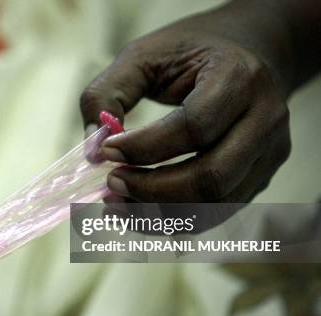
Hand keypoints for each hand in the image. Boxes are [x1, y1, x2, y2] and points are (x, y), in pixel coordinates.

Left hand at [80, 7, 291, 201]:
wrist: (245, 53)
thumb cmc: (188, 53)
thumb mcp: (141, 56)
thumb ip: (107, 94)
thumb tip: (91, 152)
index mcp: (239, 77)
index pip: (194, 126)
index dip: (145, 147)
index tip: (106, 153)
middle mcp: (265, 117)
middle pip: (212, 176)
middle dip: (152, 189)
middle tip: (110, 184)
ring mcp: (270, 152)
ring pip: (217, 203)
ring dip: (160, 212)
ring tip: (116, 204)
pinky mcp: (261, 176)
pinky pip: (218, 211)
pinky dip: (174, 217)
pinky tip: (138, 209)